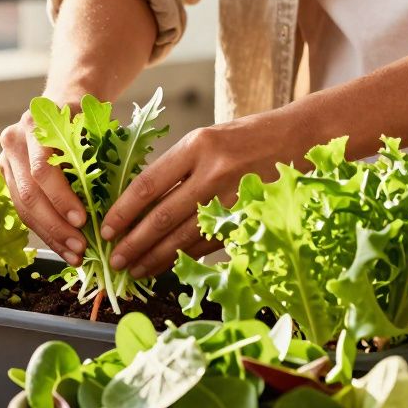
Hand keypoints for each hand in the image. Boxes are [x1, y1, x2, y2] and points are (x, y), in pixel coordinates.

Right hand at [0, 107, 87, 264]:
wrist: (63, 102)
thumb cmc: (86, 116)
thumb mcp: (95, 126)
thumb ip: (98, 156)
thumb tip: (115, 203)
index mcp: (35, 124)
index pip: (42, 169)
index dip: (61, 198)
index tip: (83, 220)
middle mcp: (13, 140)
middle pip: (29, 193)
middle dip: (56, 225)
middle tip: (80, 247)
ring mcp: (6, 160)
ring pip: (23, 207)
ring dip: (51, 235)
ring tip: (74, 254)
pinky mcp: (7, 177)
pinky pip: (23, 211)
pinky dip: (45, 232)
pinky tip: (63, 247)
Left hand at [100, 123, 262, 277]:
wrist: (300, 139)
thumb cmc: (247, 138)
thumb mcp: (206, 139)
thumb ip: (176, 168)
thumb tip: (137, 205)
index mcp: (197, 145)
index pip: (148, 185)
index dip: (123, 212)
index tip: (106, 229)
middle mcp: (214, 171)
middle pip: (162, 217)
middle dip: (134, 243)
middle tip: (114, 260)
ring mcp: (233, 198)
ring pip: (184, 236)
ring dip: (155, 257)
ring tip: (135, 269)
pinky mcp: (248, 218)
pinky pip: (208, 244)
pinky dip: (184, 258)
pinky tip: (167, 266)